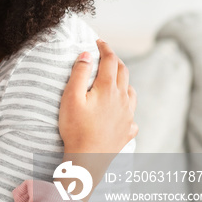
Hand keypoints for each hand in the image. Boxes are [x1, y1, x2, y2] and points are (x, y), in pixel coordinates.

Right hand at [57, 40, 137, 200]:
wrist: (87, 160)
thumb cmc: (75, 128)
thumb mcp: (70, 97)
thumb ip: (79, 73)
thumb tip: (87, 54)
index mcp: (108, 88)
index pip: (110, 60)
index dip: (105, 48)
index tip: (99, 41)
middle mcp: (122, 99)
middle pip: (123, 73)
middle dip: (114, 61)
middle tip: (104, 56)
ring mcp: (127, 116)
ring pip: (131, 92)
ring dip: (123, 81)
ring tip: (114, 81)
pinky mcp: (127, 131)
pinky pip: (131, 114)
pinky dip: (126, 107)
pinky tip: (119, 111)